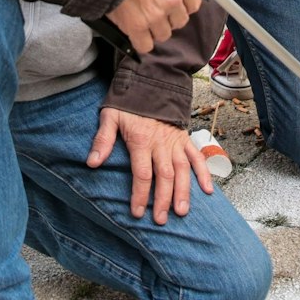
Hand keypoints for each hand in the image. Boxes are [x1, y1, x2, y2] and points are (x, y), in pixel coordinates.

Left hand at [86, 108, 213, 223]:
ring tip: (182, 212)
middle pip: (164, 175)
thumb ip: (102, 140)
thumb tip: (92, 163)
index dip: (140, 194)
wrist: (151, 80)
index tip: (137, 212)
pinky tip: (207, 190)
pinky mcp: (184, 137)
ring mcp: (175, 141)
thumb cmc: (128, 101)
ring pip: (182, 170)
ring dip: (183, 192)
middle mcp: (161, 143)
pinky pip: (197, 157)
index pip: (142, 173)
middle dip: (163, 199)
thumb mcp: (110, 116)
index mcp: (142, 140)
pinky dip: (203, 173)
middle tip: (160, 220)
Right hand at [105, 0, 199, 55]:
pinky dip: (140, 41)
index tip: (175, 7)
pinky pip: (145, 45)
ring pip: (164, 34)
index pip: (193, 4)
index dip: (182, 7)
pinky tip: (135, 32)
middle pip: (179, 21)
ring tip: (142, 20)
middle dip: (168, 19)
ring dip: (154, 30)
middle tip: (154, 11)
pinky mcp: (138, 27)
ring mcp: (156, 15)